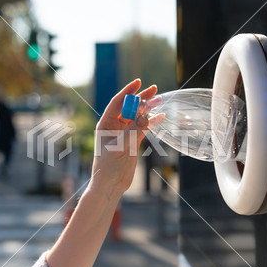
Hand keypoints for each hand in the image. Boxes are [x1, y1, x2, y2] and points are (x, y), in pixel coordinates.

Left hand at [89, 79, 164, 196]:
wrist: (110, 185)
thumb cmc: (108, 167)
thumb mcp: (120, 147)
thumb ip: (132, 131)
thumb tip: (145, 116)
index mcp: (105, 124)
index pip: (117, 103)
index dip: (128, 92)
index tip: (138, 82)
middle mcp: (114, 127)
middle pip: (129, 108)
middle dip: (141, 98)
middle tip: (154, 89)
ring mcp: (124, 134)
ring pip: (137, 117)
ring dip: (148, 109)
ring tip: (160, 100)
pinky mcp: (132, 142)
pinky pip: (143, 128)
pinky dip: (151, 122)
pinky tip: (161, 116)